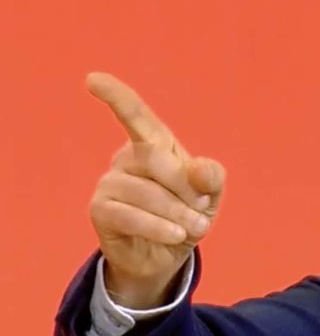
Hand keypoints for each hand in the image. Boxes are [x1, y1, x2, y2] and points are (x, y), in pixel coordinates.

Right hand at [86, 72, 225, 307]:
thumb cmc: (187, 216)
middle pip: (155, 158)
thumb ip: (210, 178)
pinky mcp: (100, 210)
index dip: (117, 97)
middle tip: (203, 210)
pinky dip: (157, 227)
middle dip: (186, 187)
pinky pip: (129, 215)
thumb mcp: (209, 197)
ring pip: (144, 191)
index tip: (93, 79)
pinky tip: (175, 235)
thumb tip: (199, 170)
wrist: (167, 256)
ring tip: (192, 228)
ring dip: (176, 213)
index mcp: (154, 146)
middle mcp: (127, 158)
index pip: (136, 116)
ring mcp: (110, 183)